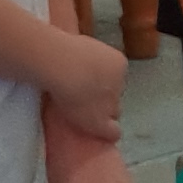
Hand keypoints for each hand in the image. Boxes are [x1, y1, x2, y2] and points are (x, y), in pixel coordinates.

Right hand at [44, 25, 130, 140]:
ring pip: (113, 112)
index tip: (87, 86)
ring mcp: (112, 102)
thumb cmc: (63, 50)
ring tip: (85, 118)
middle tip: (86, 102)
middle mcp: (120, 83)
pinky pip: (113, 131)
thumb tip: (75, 59)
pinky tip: (103, 137)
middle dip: (104, 99)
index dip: (101, 84)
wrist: (62, 65)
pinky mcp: (101, 121)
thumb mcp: (79, 45)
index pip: (115, 79)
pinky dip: (108, 133)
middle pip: (115, 95)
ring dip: (102, 114)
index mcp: (118, 63)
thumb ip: (84, 57)